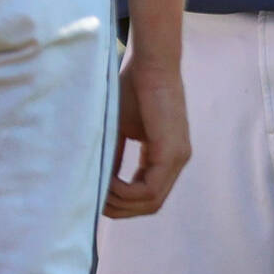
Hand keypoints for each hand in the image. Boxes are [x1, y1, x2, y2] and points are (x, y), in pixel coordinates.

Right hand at [106, 55, 189, 217]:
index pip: (149, 194)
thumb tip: (99, 182)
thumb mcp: (120, 128)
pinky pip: (149, 189)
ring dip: (121, 201)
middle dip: (121, 209)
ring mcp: (178, 158)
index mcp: (166, 155)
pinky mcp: (172, 153)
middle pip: (151, 205)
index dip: (123, 201)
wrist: (150, 64)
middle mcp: (177, 161)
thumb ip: (114, 155)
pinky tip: (108, 180)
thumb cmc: (133, 88)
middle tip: (96, 203)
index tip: (99, 196)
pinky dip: (125, 191)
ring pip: (151, 201)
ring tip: (99, 190)